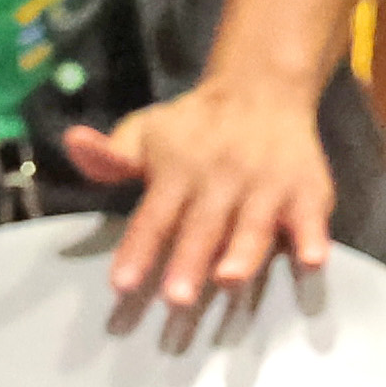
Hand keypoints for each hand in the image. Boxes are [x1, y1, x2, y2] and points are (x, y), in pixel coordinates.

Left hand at [62, 74, 334, 314]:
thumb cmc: (195, 126)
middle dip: (189, 261)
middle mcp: (222, 177)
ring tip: (228, 280)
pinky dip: (312, 236)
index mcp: (179, 170)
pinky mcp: (307, 190)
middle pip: (203, 226)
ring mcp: (267, 185)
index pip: (155, 215)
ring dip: (242, 253)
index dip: (138, 249)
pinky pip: (311, 216)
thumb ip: (112, 154)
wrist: (262, 88)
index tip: (122, 285)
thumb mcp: (146, 132)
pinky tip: (311, 259)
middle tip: (175, 298)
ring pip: (253, 224)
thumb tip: (74, 143)